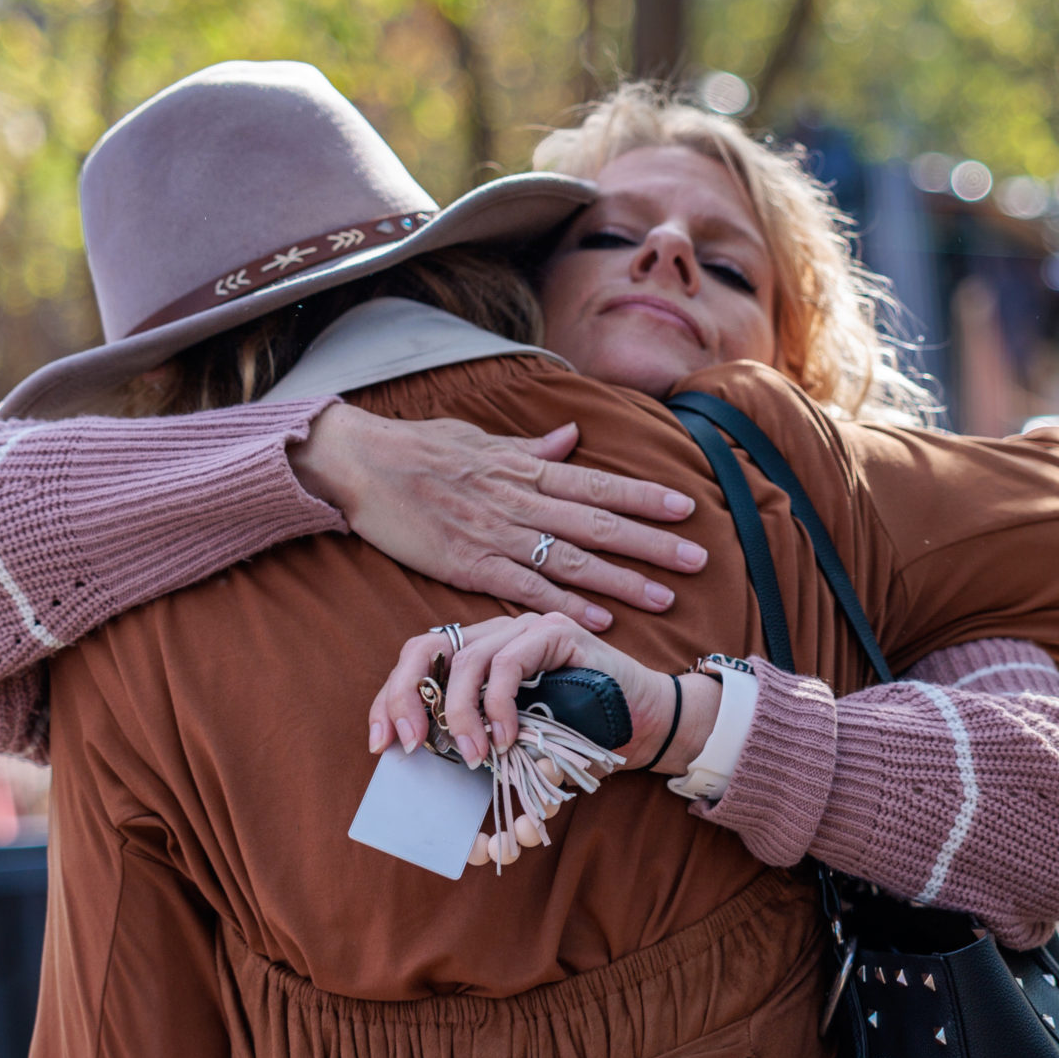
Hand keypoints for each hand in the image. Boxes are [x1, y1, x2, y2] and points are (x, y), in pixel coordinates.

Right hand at [291, 406, 705, 632]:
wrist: (360, 463)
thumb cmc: (417, 448)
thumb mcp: (480, 440)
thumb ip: (529, 449)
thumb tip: (571, 437)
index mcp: (525, 470)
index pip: (599, 484)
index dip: (645, 497)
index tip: (685, 508)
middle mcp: (519, 501)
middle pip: (598, 525)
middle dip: (651, 543)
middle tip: (697, 559)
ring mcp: (495, 535)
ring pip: (571, 561)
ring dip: (621, 581)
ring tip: (664, 597)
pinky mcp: (468, 564)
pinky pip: (526, 588)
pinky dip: (564, 605)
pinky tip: (599, 620)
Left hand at [369, 614, 720, 775]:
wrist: (647, 726)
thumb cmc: (581, 742)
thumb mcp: (516, 755)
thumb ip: (482, 761)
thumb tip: (450, 814)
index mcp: (476, 656)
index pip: (417, 662)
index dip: (391, 698)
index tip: (382, 744)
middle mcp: (495, 634)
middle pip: (425, 648)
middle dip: (404, 695)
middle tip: (408, 744)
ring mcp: (525, 629)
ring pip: (465, 658)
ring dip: (460, 713)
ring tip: (476, 755)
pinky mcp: (557, 632)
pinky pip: (509, 661)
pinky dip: (498, 703)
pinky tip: (507, 737)